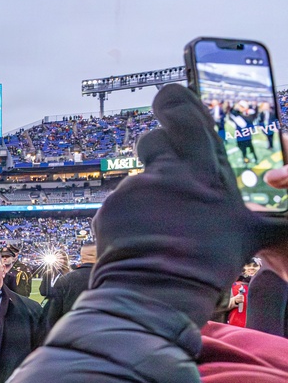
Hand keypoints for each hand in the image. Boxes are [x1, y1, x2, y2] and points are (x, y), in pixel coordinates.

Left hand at [91, 84, 287, 325]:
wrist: (159, 289)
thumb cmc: (210, 264)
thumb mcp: (253, 235)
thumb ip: (280, 220)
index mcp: (207, 175)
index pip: (191, 121)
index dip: (179, 103)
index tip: (171, 93)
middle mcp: (172, 173)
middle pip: (159, 133)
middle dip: (162, 122)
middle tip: (163, 123)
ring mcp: (140, 188)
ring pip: (140, 173)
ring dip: (148, 189)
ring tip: (159, 221)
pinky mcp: (113, 205)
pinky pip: (119, 203)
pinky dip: (128, 218)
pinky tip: (138, 238)